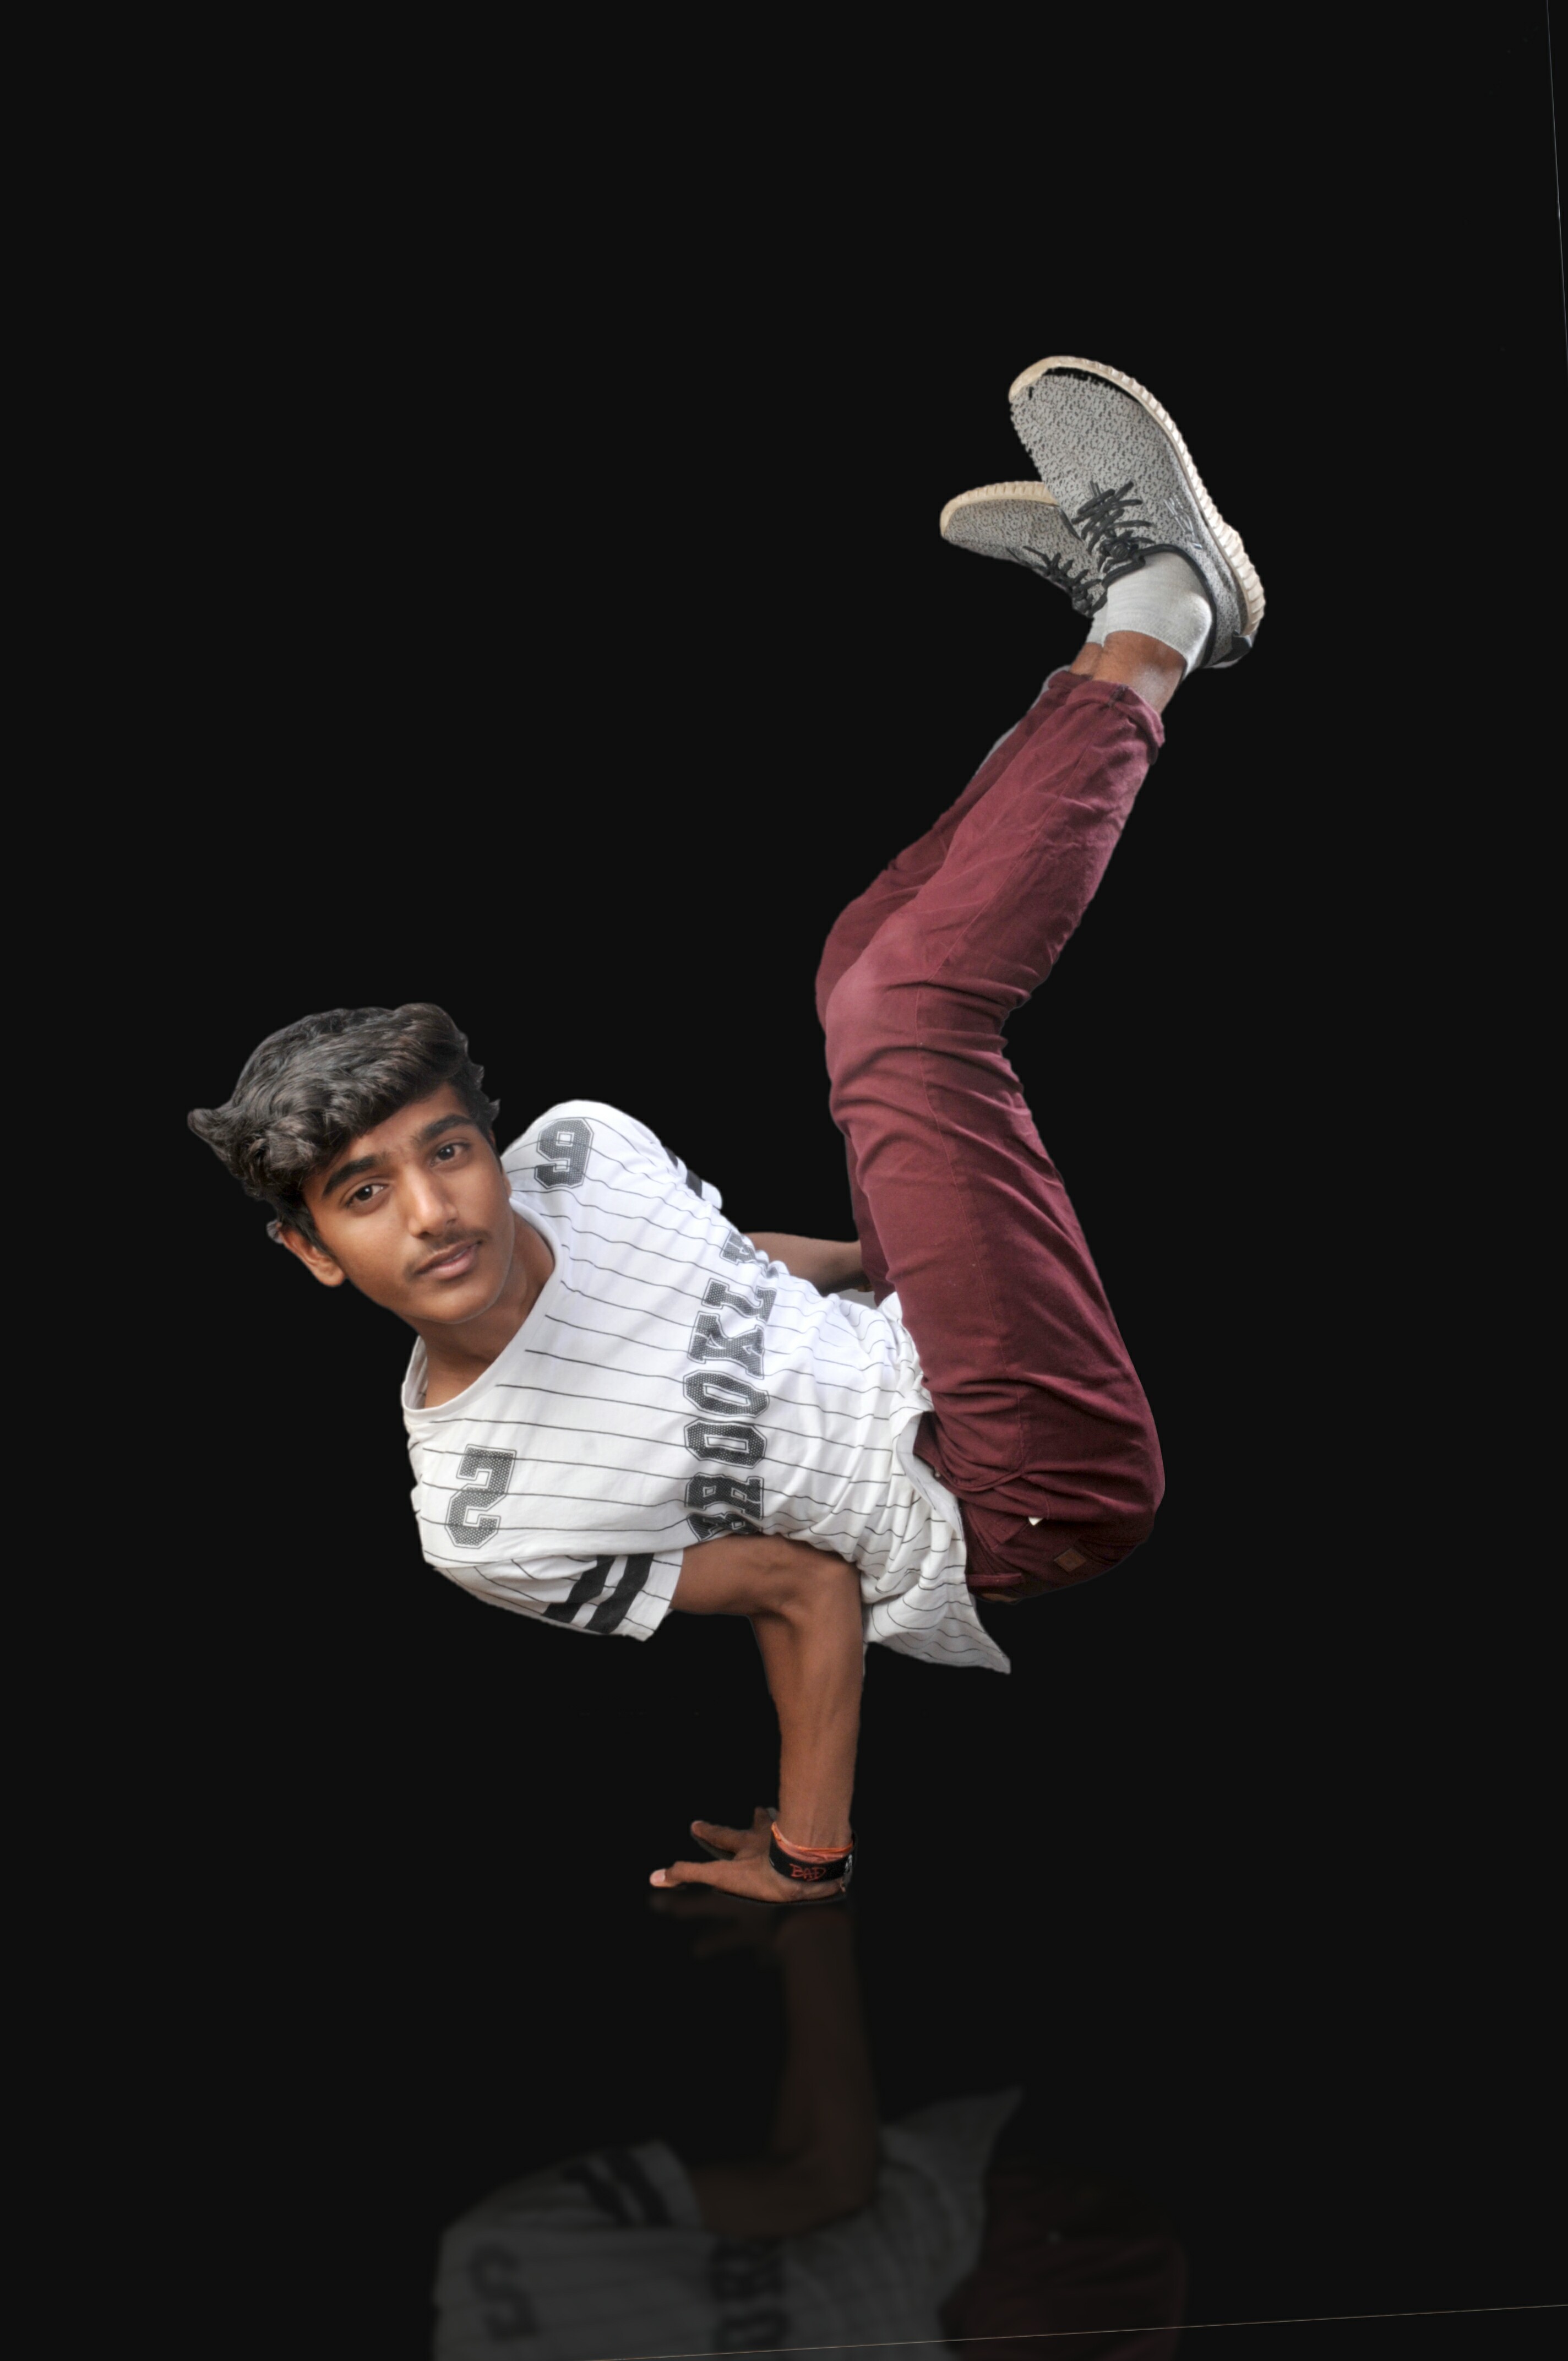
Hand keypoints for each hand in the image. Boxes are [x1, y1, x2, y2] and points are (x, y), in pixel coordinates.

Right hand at [651, 1806, 846, 1907]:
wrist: (803, 1867)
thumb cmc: (761, 1873)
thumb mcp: (720, 1876)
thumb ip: (689, 1875)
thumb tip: (655, 1877)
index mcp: (746, 1846)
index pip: (723, 1836)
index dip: (709, 1832)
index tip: (695, 1824)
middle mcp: (770, 1839)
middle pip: (760, 1825)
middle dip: (755, 1818)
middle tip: (757, 1807)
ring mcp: (794, 1841)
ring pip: (791, 1829)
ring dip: (789, 1825)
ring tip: (797, 1821)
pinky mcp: (816, 1851)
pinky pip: (818, 1844)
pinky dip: (822, 1842)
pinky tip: (831, 1851)